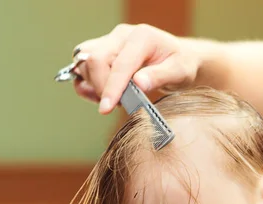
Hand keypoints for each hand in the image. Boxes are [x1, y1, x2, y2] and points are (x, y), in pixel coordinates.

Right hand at [71, 23, 199, 113]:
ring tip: (115, 99)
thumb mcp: (179, 71)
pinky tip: (100, 95)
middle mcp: (121, 35)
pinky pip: (82, 66)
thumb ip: (160, 76)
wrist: (177, 59)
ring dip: (94, 85)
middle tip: (118, 105)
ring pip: (84, 62)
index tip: (106, 109)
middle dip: (101, 87)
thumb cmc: (180, 64)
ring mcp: (109, 42)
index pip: (119, 64)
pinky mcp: (102, 51)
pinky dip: (86, 83)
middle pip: (95, 59)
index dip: (111, 88)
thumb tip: (139, 83)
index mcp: (142, 37)